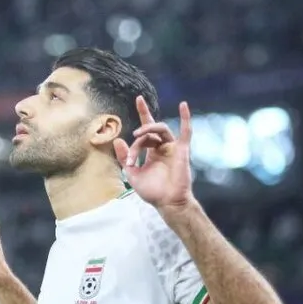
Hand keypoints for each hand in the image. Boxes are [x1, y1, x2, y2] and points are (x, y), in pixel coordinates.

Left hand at [113, 96, 194, 213]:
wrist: (167, 202)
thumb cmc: (152, 192)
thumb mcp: (132, 174)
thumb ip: (124, 157)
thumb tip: (117, 139)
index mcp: (152, 152)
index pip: (146, 131)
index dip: (142, 117)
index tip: (139, 101)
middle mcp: (163, 147)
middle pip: (149, 132)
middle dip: (139, 134)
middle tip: (133, 137)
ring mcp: (173, 147)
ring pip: (161, 129)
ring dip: (148, 130)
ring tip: (138, 135)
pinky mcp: (182, 150)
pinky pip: (186, 132)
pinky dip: (185, 118)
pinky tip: (183, 105)